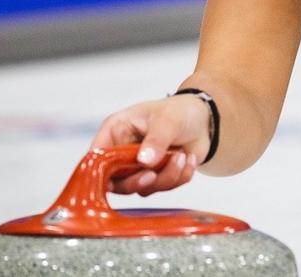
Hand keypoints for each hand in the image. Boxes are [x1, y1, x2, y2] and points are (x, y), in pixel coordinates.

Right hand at [89, 95, 211, 195]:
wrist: (204, 120)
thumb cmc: (179, 111)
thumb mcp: (168, 119)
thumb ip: (156, 139)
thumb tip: (144, 161)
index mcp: (116, 132)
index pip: (96, 157)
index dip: (99, 173)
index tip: (113, 181)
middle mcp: (123, 152)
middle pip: (116, 181)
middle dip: (137, 180)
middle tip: (153, 173)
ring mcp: (140, 167)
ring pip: (143, 188)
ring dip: (166, 176)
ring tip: (181, 156)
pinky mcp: (158, 177)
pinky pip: (165, 188)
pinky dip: (180, 177)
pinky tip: (188, 159)